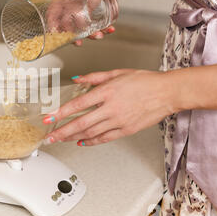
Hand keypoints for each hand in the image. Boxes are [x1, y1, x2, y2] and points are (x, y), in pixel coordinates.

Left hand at [43, 69, 175, 145]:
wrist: (168, 92)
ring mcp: (119, 121)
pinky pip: (105, 138)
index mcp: (107, 92)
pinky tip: (81, 142)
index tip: (48, 119)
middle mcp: (111, 108)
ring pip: (91, 133)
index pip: (78, 105)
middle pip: (81, 123)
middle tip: (49, 137)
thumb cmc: (145, 81)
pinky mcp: (127, 130)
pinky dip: (91, 142)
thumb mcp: (117, 73)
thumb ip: (94, 77)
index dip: (60, 113)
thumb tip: (76, 79)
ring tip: (61, 139)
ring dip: (73, 138)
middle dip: (62, 131)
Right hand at [54, 0, 117, 44]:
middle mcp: (71, 4)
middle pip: (66, 24)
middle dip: (71, 35)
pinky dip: (103, 28)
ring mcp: (82, 9)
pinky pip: (96, 23)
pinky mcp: (95, 11)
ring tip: (98, 36)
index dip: (52, 23)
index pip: (53, 11)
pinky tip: (109, 30)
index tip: (55, 33)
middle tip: (78, 42)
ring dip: (89, 34)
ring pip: (82, 27)